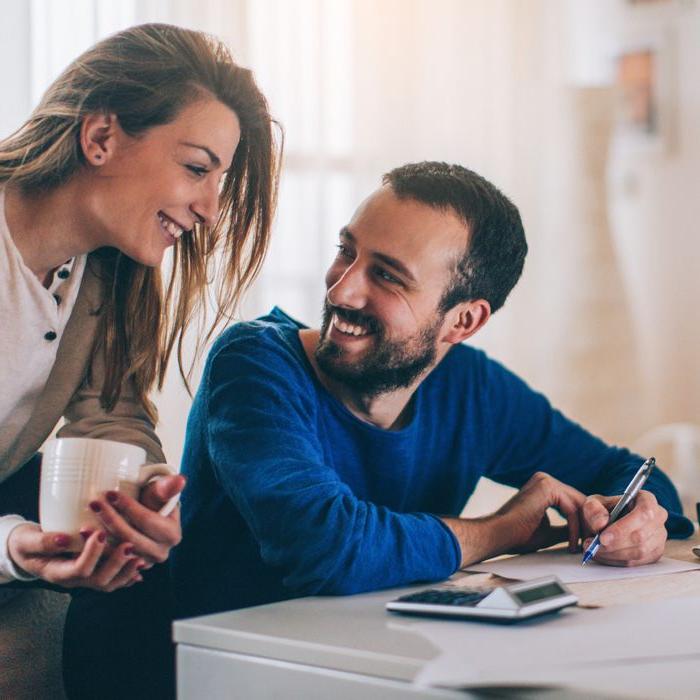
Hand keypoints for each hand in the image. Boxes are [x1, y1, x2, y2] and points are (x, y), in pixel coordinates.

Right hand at [7, 524, 144, 590]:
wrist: (28, 551)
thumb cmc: (27, 544)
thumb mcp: (27, 541)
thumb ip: (42, 541)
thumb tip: (63, 539)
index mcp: (58, 573)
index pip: (79, 570)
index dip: (92, 554)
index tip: (101, 533)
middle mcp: (74, 580)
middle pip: (99, 580)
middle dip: (116, 564)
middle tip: (129, 545)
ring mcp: (84, 579)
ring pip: (109, 584)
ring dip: (126, 571)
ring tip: (140, 557)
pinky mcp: (93, 573)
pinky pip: (113, 580)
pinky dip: (127, 575)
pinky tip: (140, 567)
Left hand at [88, 474, 184, 565]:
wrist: (148, 518)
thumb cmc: (154, 501)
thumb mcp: (160, 492)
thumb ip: (168, 486)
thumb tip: (181, 479)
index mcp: (172, 535)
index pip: (146, 520)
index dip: (128, 507)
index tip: (110, 493)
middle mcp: (161, 553)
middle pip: (131, 538)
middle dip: (111, 520)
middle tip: (94, 503)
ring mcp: (144, 564)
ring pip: (119, 553)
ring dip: (99, 540)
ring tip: (84, 524)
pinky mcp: (128, 569)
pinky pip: (110, 562)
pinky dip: (96, 552)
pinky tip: (84, 540)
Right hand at [496, 472, 586, 554]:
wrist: (499, 535)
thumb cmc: (517, 536)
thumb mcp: (549, 532)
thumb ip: (565, 528)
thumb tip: (582, 533)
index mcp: (544, 488)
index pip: (573, 502)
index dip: (583, 522)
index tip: (588, 542)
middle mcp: (544, 480)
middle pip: (578, 501)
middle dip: (587, 524)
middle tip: (592, 545)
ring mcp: (545, 480)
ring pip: (577, 504)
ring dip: (582, 527)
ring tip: (584, 546)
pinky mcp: (546, 486)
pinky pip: (570, 508)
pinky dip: (574, 527)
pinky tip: (572, 542)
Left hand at [581, 490, 667, 565]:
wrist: (604, 524)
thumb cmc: (602, 510)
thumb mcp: (592, 504)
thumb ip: (593, 509)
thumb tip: (601, 523)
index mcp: (647, 499)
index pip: (643, 513)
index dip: (623, 527)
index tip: (602, 537)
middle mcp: (658, 517)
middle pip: (640, 536)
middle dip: (614, 544)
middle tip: (593, 546)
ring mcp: (659, 537)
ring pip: (639, 551)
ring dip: (613, 554)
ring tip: (594, 550)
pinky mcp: (655, 553)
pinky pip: (638, 562)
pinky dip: (617, 561)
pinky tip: (603, 555)